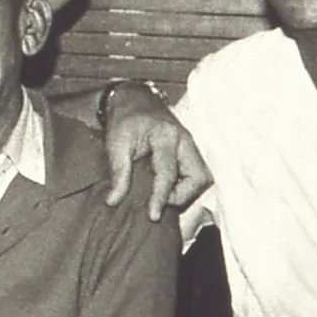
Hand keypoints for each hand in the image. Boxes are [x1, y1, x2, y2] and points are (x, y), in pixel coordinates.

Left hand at [99, 82, 210, 220]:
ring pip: (203, 177)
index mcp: (166, 136)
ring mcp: (190, 146)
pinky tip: (168, 189)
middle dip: (182, 196)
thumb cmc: (124, 120)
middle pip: (199, 177)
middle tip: (159, 201)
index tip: (153, 215)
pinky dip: (186, 186)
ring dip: (186, 192)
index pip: (168, 173)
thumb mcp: (115, 144)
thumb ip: (118, 172)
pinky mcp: (190, 151)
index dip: (161, 197)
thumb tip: (114, 201)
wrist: (134, 101)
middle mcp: (185, 141)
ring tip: (163, 195)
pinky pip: (197, 174)